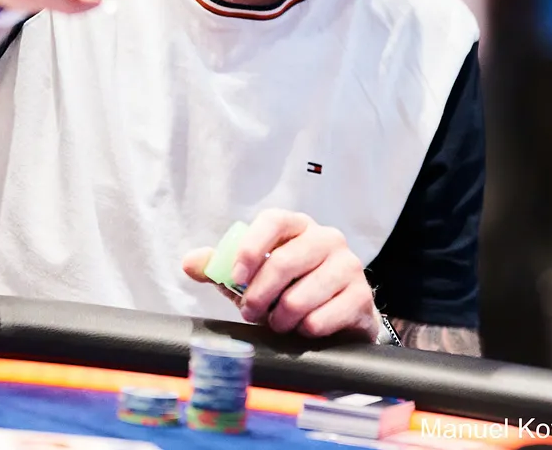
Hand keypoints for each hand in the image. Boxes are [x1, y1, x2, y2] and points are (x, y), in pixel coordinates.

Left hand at [181, 209, 378, 340]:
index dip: (251, 247)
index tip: (236, 276)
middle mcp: (326, 238)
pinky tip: (304, 329)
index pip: (274, 221)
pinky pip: (323, 318)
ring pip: (302, 295)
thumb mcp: (253, 277)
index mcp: (297, 226)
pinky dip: (305, 330)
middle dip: (259, 294)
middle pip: (286, 261)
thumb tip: (189, 262)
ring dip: (281, 318)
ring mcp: (349, 265)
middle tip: (249, 312)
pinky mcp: (362, 296)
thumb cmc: (290, 289)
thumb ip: (221, 268)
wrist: (338, 316)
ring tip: (277, 323)